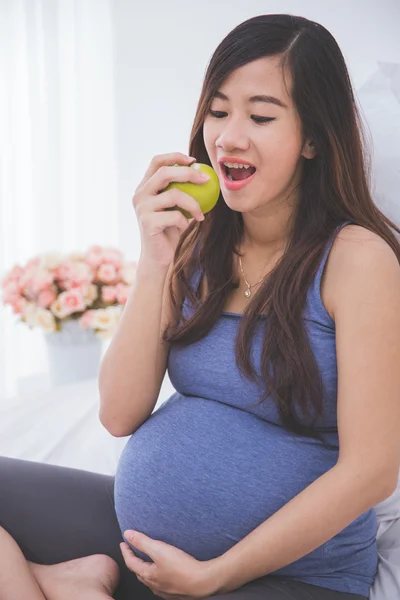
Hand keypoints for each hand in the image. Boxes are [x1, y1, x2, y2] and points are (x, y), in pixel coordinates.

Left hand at [120, 530, 217, 599]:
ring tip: (148, 561)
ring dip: (147, 569)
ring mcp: (165, 590)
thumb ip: (142, 541)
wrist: (203, 582)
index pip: (131, 562)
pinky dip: (158, 575)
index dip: (126, 551)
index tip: (123, 543)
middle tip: (133, 551)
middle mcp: (154, 585)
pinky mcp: (176, 591)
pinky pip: (162, 583)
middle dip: (135, 561)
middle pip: (139, 572)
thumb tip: (128, 534)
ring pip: (151, 579)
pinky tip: (165, 572)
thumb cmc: (182, 568)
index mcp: (148, 575)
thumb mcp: (159, 549)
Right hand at [133, 152, 206, 267]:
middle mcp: (140, 195)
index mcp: (145, 187)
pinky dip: (186, 221)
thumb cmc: (171, 231)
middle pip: (165, 173)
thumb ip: (181, 190)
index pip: (157, 162)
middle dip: (188, 173)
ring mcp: (142, 208)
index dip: (175, 157)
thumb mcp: (177, 208)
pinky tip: (187, 227)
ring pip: (174, 195)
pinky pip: (175, 216)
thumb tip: (204, 173)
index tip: (194, 161)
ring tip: (201, 213)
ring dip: (193, 203)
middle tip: (206, 180)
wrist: (159, 257)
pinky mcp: (147, 222)